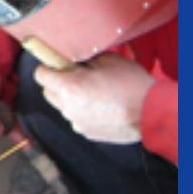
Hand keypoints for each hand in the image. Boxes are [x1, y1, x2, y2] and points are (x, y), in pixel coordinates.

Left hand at [34, 52, 154, 143]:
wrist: (152, 113)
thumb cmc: (130, 84)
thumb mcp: (106, 60)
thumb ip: (82, 60)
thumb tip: (74, 61)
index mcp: (68, 87)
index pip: (40, 75)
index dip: (48, 67)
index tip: (56, 64)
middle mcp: (68, 107)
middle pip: (48, 92)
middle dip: (57, 83)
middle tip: (76, 76)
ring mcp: (77, 122)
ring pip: (62, 106)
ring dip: (70, 98)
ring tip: (93, 92)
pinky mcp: (87, 132)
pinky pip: (76, 118)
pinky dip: (83, 111)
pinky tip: (101, 106)